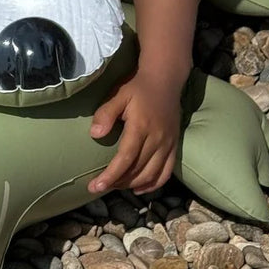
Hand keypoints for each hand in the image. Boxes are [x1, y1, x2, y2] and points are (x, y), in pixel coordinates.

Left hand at [88, 69, 181, 195]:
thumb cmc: (137, 87)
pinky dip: (153, 184)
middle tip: (98, 188)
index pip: (125, 158)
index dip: (110, 175)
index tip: (95, 186)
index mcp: (141, 127)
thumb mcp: (118, 95)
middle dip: (117, 183)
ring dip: (132, 185)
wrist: (165, 79)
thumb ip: (106, 114)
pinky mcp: (174, 146)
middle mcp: (157, 139)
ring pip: (151, 174)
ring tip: (115, 186)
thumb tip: (95, 135)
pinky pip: (166, 172)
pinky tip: (138, 189)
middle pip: (137, 170)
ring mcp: (168, 144)